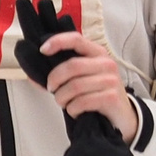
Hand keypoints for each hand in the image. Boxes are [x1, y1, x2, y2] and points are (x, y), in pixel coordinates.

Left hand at [34, 28, 136, 143]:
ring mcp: (111, 80)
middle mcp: (106, 63)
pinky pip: (82, 102)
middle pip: (72, 66)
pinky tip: (76, 111)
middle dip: (55, 80)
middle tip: (52, 89)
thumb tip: (32, 75)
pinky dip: (73, 110)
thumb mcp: (82, 79)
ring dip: (62, 98)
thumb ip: (61, 74)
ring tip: (64, 103)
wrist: (122, 116)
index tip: (42, 50)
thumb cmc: (98, 94)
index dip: (57, 42)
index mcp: (97, 53)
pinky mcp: (111, 97)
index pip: (76, 39)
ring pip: (75, 86)